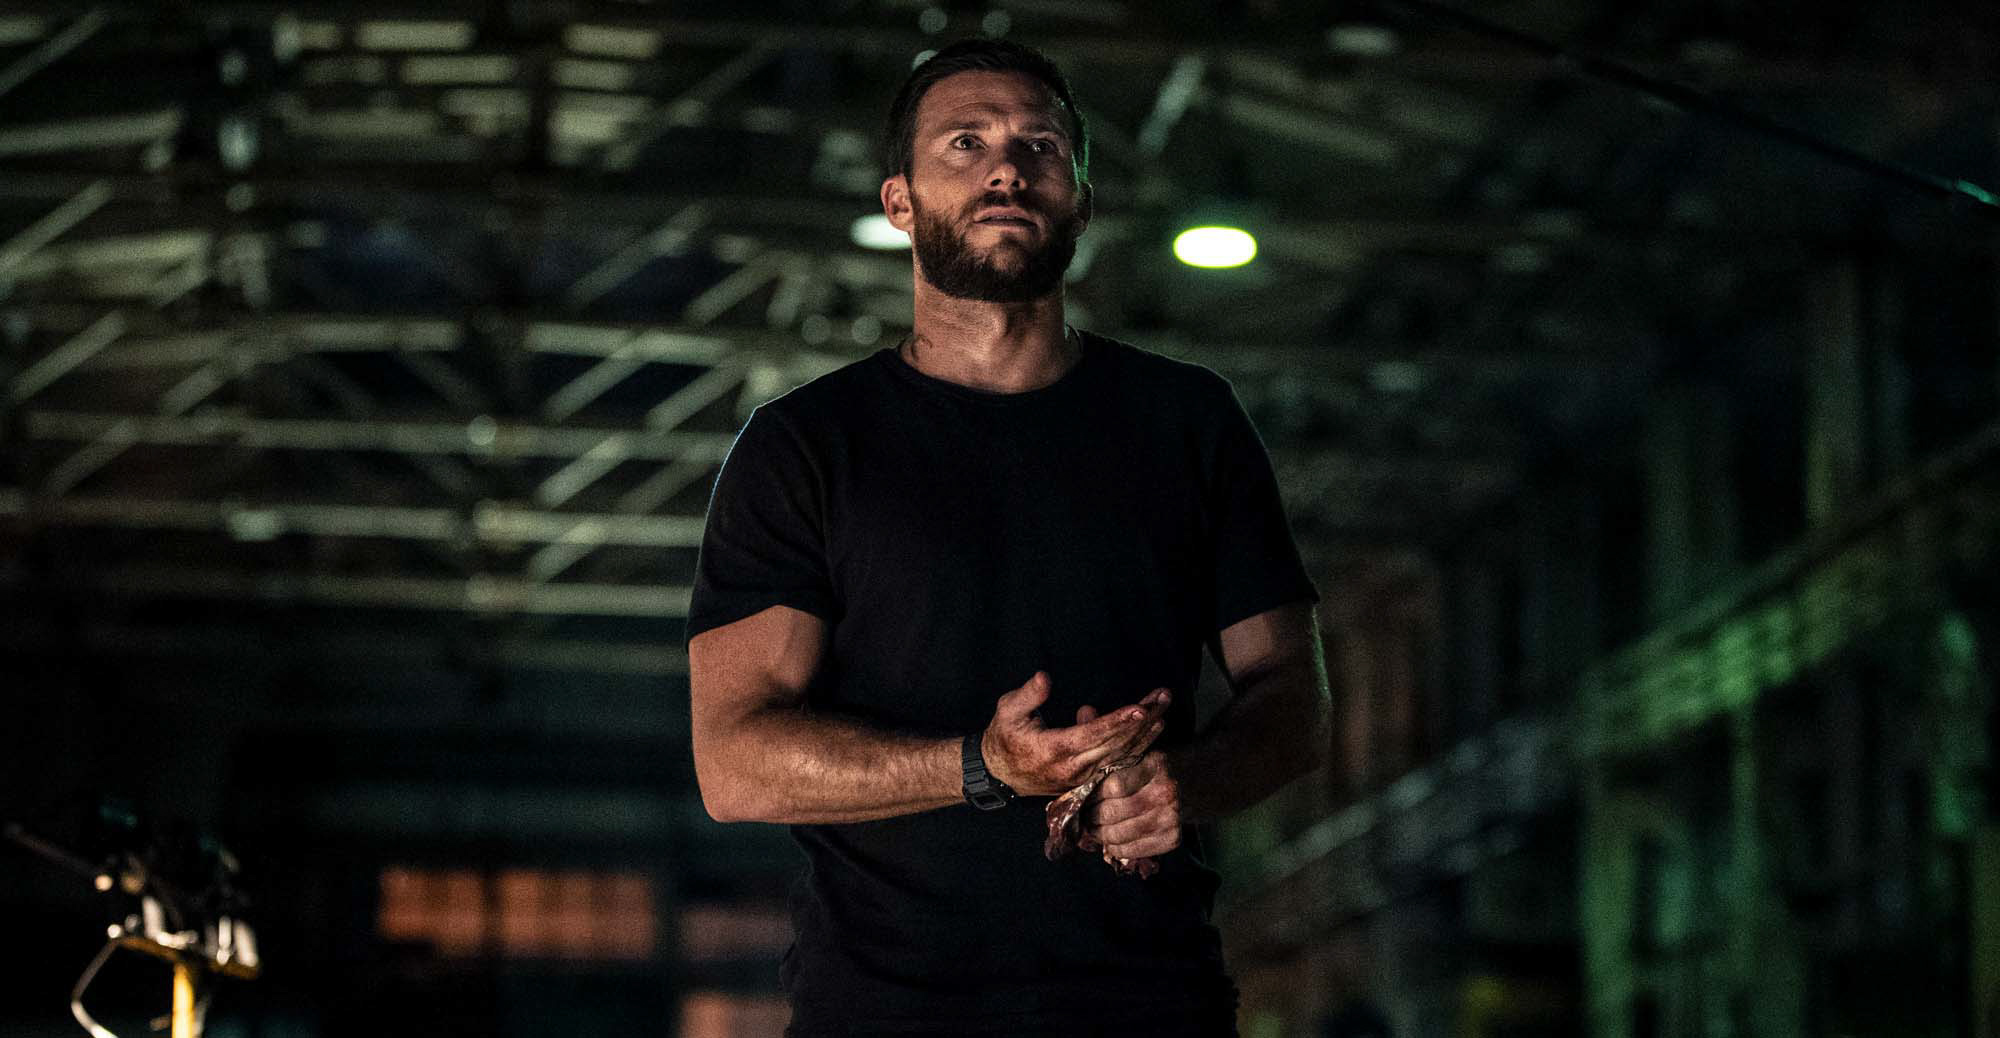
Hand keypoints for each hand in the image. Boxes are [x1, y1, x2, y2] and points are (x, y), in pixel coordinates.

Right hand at [982, 673, 1168, 795]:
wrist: (1000, 776)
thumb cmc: (1003, 738)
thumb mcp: (1007, 712)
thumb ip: (1027, 696)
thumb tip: (1045, 678)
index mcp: (1055, 749)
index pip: (1093, 734)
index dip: (1118, 722)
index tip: (1140, 708)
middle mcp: (1074, 766)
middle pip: (1116, 743)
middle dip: (1142, 721)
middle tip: (1163, 697)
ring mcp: (1084, 775)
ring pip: (1121, 753)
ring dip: (1145, 731)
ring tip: (1163, 708)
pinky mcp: (1089, 777)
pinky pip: (1118, 760)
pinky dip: (1138, 744)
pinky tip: (1153, 728)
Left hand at [1079, 748, 1181, 859]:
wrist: (1189, 789)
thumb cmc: (1151, 775)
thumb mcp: (1136, 760)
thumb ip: (1113, 770)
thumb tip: (1077, 792)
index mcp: (1155, 765)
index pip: (1113, 786)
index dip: (1093, 796)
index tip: (1085, 798)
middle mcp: (1166, 791)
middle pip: (1112, 812)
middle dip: (1092, 818)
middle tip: (1086, 817)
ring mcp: (1171, 817)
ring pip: (1119, 834)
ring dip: (1100, 835)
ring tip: (1095, 829)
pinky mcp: (1172, 839)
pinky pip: (1132, 851)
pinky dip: (1116, 849)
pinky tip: (1111, 842)